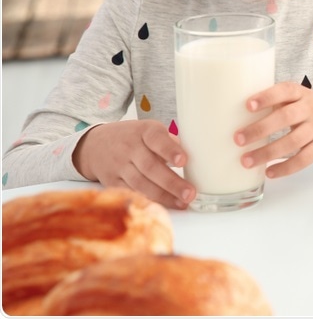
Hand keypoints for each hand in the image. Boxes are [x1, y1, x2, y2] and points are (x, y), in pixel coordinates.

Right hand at [73, 120, 194, 209]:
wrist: (95, 144)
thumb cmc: (134, 137)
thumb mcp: (150, 130)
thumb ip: (170, 142)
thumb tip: (193, 154)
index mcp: (144, 131)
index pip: (157, 139)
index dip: (170, 150)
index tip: (183, 161)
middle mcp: (130, 148)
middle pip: (150, 167)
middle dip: (172, 182)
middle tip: (190, 193)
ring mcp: (119, 166)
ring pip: (141, 183)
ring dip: (163, 196)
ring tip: (183, 203)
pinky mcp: (112, 181)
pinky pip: (131, 193)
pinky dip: (147, 201)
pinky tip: (163, 206)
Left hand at [234, 81, 312, 178]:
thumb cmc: (308, 109)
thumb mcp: (297, 98)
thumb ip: (274, 102)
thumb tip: (234, 113)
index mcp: (300, 94)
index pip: (285, 91)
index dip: (267, 97)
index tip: (248, 105)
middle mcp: (310, 109)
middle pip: (286, 117)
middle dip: (260, 129)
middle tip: (237, 139)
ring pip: (293, 142)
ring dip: (268, 153)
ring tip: (246, 161)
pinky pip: (304, 159)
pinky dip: (285, 168)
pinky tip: (269, 172)